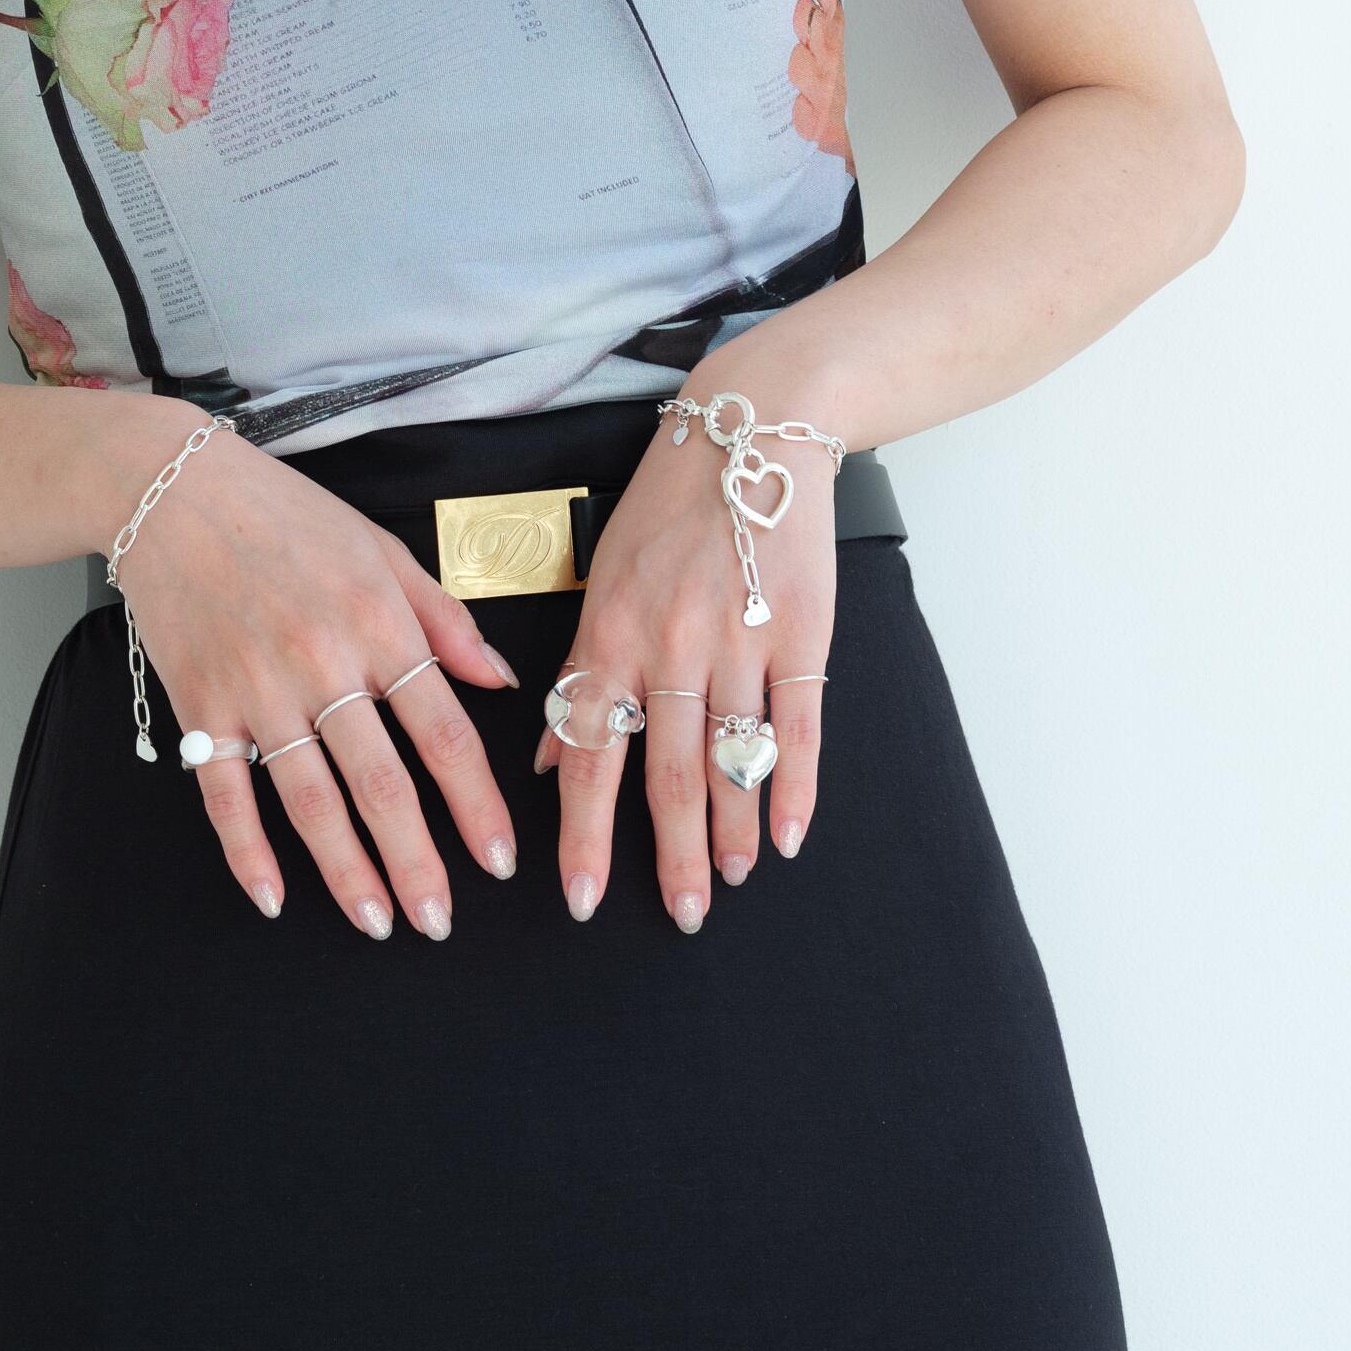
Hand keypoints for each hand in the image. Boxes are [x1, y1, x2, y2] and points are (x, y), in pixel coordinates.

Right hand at [110, 415, 524, 937]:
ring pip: (310, 801)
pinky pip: (225, 793)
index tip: (498, 858)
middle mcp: (322, 665)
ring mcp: (257, 690)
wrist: (173, 490)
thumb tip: (497, 679)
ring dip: (347, 872)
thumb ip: (444, 619)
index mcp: (378, 624)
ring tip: (377, 922)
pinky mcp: (201, 704)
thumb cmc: (284, 515)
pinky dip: (247, 852)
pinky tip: (272, 897)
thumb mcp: (382, 549)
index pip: (443, 732)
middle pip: (381, 783)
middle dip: (417, 863)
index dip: (475, 804)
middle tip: (439, 920)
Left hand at [532, 399, 834, 927]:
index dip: (586, 834)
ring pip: (732, 758)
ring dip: (732, 831)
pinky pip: (799, 725)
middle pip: (668, 773)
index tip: (581, 899)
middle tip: (679, 916)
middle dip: (671, 856)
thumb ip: (579, 672)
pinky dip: (795, 787)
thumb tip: (548, 759)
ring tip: (730, 880)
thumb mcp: (602, 581)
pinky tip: (788, 836)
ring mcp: (740, 639)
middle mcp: (672, 644)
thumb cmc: (667, 509)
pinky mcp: (802, 631)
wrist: (750, 435)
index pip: (591, 754)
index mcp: (612, 634)